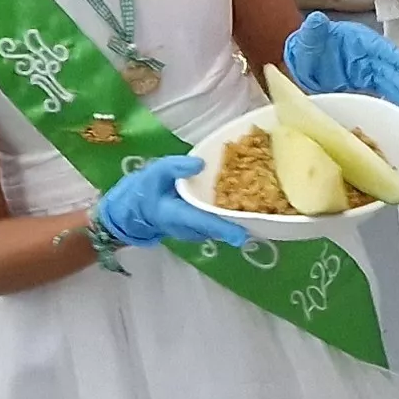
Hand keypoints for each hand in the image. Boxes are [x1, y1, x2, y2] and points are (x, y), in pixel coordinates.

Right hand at [95, 156, 252, 250]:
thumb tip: (200, 163)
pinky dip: (229, 216)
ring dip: (237, 220)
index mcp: (176, 214)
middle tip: (265, 216)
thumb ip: (175, 166)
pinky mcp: (198, 228)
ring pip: (218, 228)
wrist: (133, 209)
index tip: (243, 235)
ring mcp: (194, 230)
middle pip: (218, 228)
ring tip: (262, 208)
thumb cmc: (144, 189)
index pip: (203, 223)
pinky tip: (246, 203)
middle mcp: (188, 227)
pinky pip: (216, 224)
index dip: (224, 229)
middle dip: (240, 224)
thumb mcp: (155, 172)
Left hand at [282, 15, 398, 108]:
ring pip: (388, 82)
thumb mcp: (309, 35)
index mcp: (359, 39)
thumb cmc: (307, 43)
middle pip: (389, 68)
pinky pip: (379, 92)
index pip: (380, 48)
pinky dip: (391, 100)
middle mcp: (367, 55)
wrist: (301, 60)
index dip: (396, 58)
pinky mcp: (362, 84)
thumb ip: (314, 29)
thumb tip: (316, 19)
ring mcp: (365, 71)